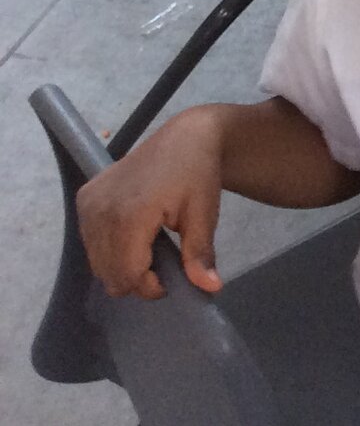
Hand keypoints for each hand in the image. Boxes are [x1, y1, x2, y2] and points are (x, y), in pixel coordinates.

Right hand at [77, 106, 227, 299]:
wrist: (186, 137)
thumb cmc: (198, 174)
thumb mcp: (204, 214)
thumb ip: (200, 253)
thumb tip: (210, 288)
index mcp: (129, 216)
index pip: (127, 275)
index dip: (150, 287)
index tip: (172, 279)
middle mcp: (100, 211)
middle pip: (108, 273)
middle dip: (137, 279)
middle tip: (165, 263)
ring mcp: (88, 204)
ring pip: (97, 261)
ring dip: (122, 265)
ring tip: (151, 246)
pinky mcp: (84, 197)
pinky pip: (90, 242)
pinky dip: (110, 248)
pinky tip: (134, 234)